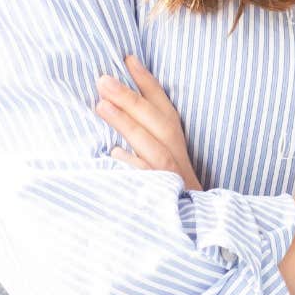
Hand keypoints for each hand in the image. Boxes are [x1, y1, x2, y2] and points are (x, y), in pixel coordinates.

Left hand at [96, 55, 202, 190]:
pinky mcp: (165, 203)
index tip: (127, 58)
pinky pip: (149, 183)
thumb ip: (145, 140)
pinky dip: (135, 168)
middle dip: (130, 98)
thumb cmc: (171, 196)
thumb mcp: (161, 165)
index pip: (164, 108)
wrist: (194, 236)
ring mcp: (172, 181)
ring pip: (152, 149)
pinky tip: (114, 154)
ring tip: (100, 105)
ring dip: (128, 125)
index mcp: (178, 148)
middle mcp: (179, 161)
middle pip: (157, 123)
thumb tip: (113, 111)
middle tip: (102, 78)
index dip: (147, 83)